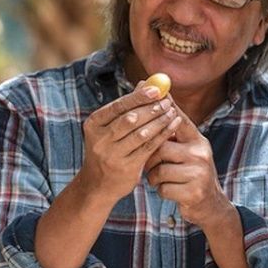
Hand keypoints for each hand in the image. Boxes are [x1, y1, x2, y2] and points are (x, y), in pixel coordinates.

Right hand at [79, 86, 180, 203]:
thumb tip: (146, 83)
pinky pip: (149, 147)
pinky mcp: (126, 168)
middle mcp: (100, 140)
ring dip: (160, 121)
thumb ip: (127, 107)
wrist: (98, 184)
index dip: (138, 97)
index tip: (157, 89)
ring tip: (172, 112)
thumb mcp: (110, 128)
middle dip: (152, 109)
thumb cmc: (108, 148)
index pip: (118, 106)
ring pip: (141, 134)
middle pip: (130, 119)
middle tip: (167, 102)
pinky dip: (162, 135)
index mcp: (94, 124)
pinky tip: (173, 127)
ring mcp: (112, 155)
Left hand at [144, 112, 227, 227]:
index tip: (155, 92)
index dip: (167, 106)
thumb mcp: (189, 151)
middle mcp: (201, 153)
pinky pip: (164, 188)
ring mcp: (199, 173)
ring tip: (161, 179)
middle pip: (161, 147)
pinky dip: (162, 191)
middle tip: (150, 165)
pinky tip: (170, 191)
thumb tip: (158, 106)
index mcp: (198, 140)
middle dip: (151, 159)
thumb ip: (175, 134)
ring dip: (155, 178)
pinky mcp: (193, 192)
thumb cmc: (192, 174)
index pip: (180, 119)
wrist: (211, 205)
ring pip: (160, 170)